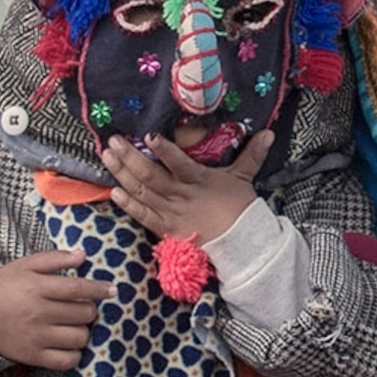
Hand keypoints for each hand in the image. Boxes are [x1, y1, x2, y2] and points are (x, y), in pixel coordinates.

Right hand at [0, 251, 111, 370]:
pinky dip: (75, 354)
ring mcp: (36, 337)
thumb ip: (55, 258)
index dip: (99, 289)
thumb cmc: (1, 286)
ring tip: (75, 325)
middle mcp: (38, 313)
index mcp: (37, 287)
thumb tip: (83, 255)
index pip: (79, 288)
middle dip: (90, 310)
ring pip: (79, 338)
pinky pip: (66, 361)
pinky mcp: (32, 356)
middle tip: (83, 307)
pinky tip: (70, 344)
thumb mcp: (25, 265)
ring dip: (84, 331)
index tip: (112, 290)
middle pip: (84, 314)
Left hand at [102, 125, 271, 245]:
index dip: (165, 150)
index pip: (180, 163)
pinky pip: (143, 216)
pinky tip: (113, 191)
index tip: (149, 136)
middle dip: (130, 157)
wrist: (239, 243)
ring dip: (122, 174)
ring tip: (106, 157)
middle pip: (151, 176)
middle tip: (113, 140)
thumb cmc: (239, 208)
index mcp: (199, 180)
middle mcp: (181, 195)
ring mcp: (171, 213)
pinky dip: (128, 205)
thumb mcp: (244, 177)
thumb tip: (269, 133)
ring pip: (142, 192)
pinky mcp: (165, 228)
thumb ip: (252, 154)